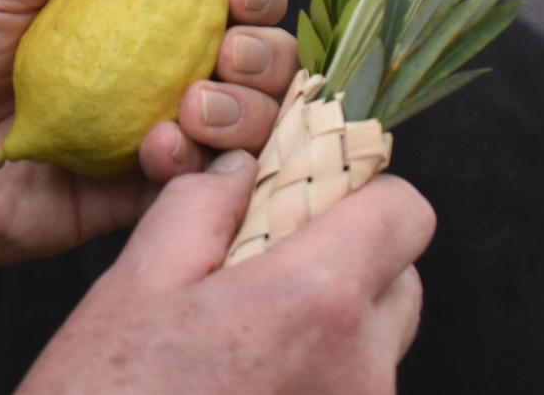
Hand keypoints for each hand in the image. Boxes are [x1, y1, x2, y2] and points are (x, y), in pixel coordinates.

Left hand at [0, 0, 299, 323]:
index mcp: (122, 14)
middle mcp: (144, 74)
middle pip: (249, 60)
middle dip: (265, 50)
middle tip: (230, 51)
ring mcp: (137, 140)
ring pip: (240, 127)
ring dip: (244, 108)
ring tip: (197, 103)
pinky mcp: (119, 204)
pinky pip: (187, 190)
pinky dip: (194, 164)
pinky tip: (161, 146)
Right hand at [20, 151, 433, 394]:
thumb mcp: (136, 283)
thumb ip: (201, 207)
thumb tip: (238, 171)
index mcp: (316, 303)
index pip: (406, 215)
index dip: (363, 192)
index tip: (313, 194)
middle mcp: (359, 371)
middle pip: (400, 280)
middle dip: (346, 259)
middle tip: (263, 267)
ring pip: (375, 344)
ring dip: (329, 325)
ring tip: (244, 339)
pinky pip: (349, 393)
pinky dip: (315, 377)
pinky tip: (246, 382)